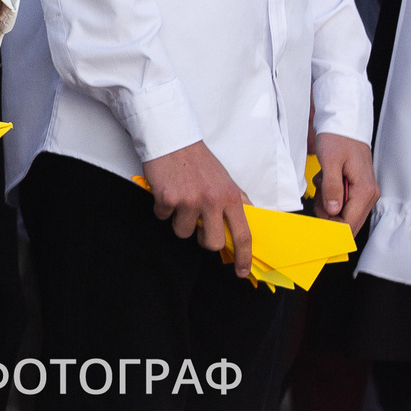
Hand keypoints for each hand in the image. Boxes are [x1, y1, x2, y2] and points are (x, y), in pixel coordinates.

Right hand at [144, 140, 253, 278]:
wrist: (172, 139)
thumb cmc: (198, 161)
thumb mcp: (225, 180)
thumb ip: (236, 203)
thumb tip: (248, 225)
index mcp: (231, 197)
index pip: (243, 234)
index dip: (243, 257)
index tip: (240, 271)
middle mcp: (212, 200)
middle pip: (211, 242)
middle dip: (202, 239)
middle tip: (198, 226)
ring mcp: (189, 200)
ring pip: (183, 232)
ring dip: (178, 220)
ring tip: (179, 201)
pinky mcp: (167, 198)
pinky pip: (163, 217)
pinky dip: (162, 208)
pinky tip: (166, 191)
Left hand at [313, 132, 378, 232]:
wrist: (343, 125)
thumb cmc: (337, 139)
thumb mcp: (330, 162)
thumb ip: (332, 188)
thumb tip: (333, 211)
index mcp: (365, 191)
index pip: (349, 222)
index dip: (331, 227)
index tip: (314, 223)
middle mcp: (369, 194)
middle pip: (348, 221)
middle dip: (328, 215)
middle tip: (316, 198)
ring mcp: (364, 192)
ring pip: (343, 212)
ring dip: (327, 202)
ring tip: (322, 183)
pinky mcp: (357, 188)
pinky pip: (342, 201)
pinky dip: (329, 194)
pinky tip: (326, 180)